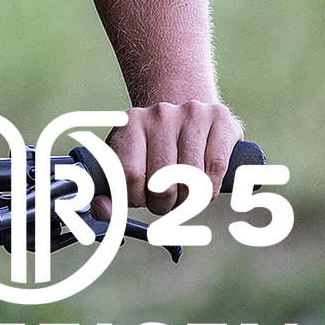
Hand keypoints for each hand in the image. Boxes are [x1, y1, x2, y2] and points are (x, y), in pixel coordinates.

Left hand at [93, 100, 242, 220]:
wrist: (185, 117)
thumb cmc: (152, 149)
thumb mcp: (125, 163)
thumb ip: (111, 191)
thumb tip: (103, 210)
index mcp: (130, 123)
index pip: (130, 174)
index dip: (136, 197)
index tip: (140, 199)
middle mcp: (160, 114)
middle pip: (163, 180)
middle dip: (163, 203)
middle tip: (163, 202)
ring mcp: (192, 114)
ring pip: (193, 178)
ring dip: (189, 200)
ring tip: (182, 195)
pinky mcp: (221, 120)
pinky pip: (216, 168)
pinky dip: (210, 188)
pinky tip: (203, 186)